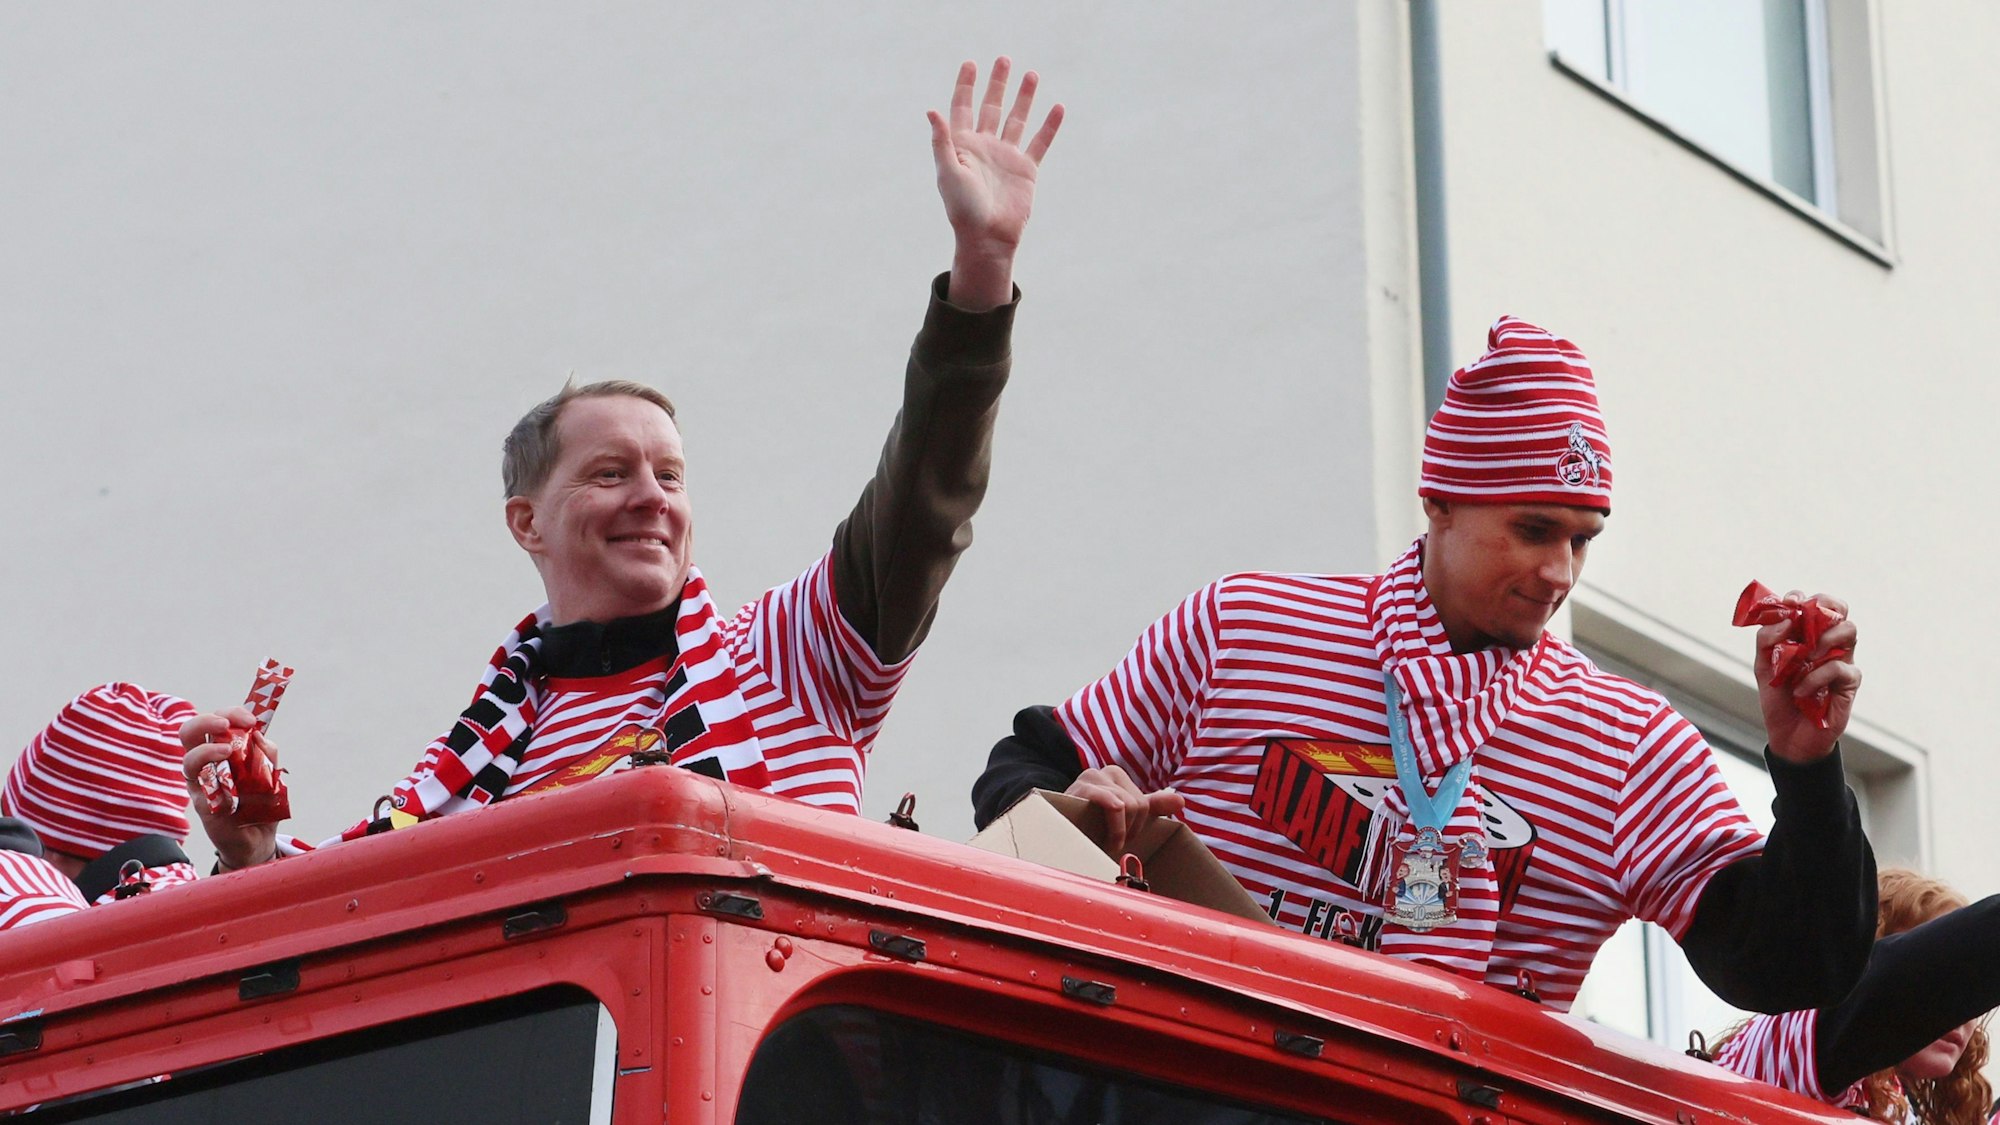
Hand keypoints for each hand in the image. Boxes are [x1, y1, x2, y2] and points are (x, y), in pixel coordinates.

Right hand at [180, 708, 280, 870]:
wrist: (259, 837)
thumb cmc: (261, 801)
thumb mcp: (271, 773)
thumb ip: (267, 754)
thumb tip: (260, 736)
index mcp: (221, 749)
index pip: (216, 722)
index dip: (230, 714)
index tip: (251, 719)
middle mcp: (205, 764)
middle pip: (189, 733)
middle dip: (205, 722)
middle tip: (226, 725)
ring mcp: (201, 784)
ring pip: (188, 760)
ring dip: (207, 750)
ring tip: (227, 751)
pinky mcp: (203, 805)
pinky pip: (200, 790)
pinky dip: (215, 783)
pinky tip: (230, 786)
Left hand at [928, 57, 1062, 310]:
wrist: (987, 238)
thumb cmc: (962, 209)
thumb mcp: (948, 172)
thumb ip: (942, 140)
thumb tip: (931, 110)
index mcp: (963, 145)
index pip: (963, 107)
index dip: (966, 86)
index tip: (971, 64)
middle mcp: (985, 147)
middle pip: (991, 107)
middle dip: (997, 84)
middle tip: (1003, 59)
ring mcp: (1007, 157)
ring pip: (1017, 119)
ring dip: (1024, 97)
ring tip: (1031, 74)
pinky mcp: (1026, 170)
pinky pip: (1040, 143)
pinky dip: (1049, 126)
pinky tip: (1057, 107)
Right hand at [1065, 765, 1183, 854]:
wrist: (1057, 834)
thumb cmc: (1089, 826)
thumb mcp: (1125, 815)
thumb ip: (1152, 806)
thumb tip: (1181, 800)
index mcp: (1116, 775)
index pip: (1144, 804)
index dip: (1136, 827)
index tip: (1121, 838)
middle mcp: (1105, 772)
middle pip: (1138, 805)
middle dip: (1128, 830)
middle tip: (1112, 842)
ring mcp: (1092, 777)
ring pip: (1128, 806)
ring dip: (1119, 833)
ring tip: (1105, 842)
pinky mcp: (1082, 788)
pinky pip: (1114, 805)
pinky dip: (1115, 828)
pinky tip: (1105, 840)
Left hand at [1756, 591, 1860, 763]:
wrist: (1787, 734)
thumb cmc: (1778, 696)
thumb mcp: (1763, 665)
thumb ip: (1768, 639)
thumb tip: (1786, 618)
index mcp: (1808, 635)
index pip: (1815, 603)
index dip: (1805, 598)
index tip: (1789, 603)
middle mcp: (1828, 643)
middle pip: (1840, 609)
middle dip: (1823, 608)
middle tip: (1804, 622)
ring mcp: (1842, 660)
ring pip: (1848, 631)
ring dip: (1822, 639)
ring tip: (1802, 658)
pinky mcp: (1849, 682)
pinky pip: (1839, 668)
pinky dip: (1815, 677)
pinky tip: (1800, 690)